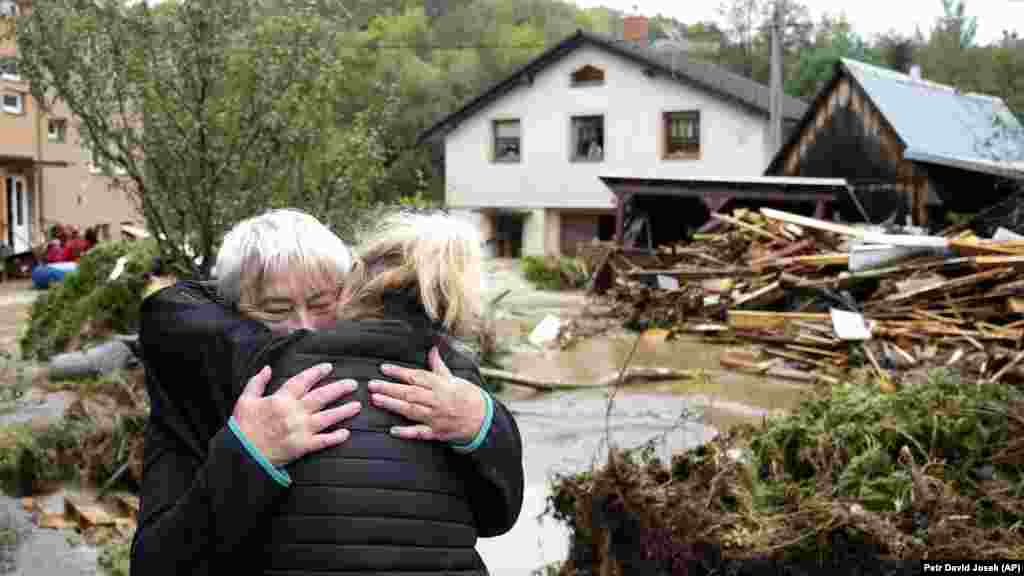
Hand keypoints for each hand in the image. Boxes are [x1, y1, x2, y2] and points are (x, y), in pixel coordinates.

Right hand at [232, 363, 360, 467]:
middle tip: (353, 384)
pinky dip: (335, 437)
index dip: (316, 372)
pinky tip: (346, 433)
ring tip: (357, 405)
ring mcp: (299, 430)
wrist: (242, 454)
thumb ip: (257, 383)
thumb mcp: (245, 400)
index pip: (302, 381)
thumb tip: (268, 368)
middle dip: (339, 388)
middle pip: (321, 397)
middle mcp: (293, 412)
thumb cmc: (243, 427)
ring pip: (327, 418)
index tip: (329, 367)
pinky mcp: (302, 446)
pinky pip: (323, 441)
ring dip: (344, 411)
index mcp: (280, 400)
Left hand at [369, 347, 485, 443]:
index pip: (416, 376)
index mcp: (440, 385)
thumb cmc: (467, 396)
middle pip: (410, 393)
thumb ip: (438, 366)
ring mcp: (436, 417)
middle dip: (390, 388)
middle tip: (372, 385)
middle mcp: (436, 400)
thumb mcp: (454, 378)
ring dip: (393, 405)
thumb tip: (432, 350)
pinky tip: (393, 430)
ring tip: (376, 400)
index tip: (383, 369)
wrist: (483, 418)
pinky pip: (420, 433)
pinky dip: (407, 432)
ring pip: (411, 410)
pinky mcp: (436, 432)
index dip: (399, 372)